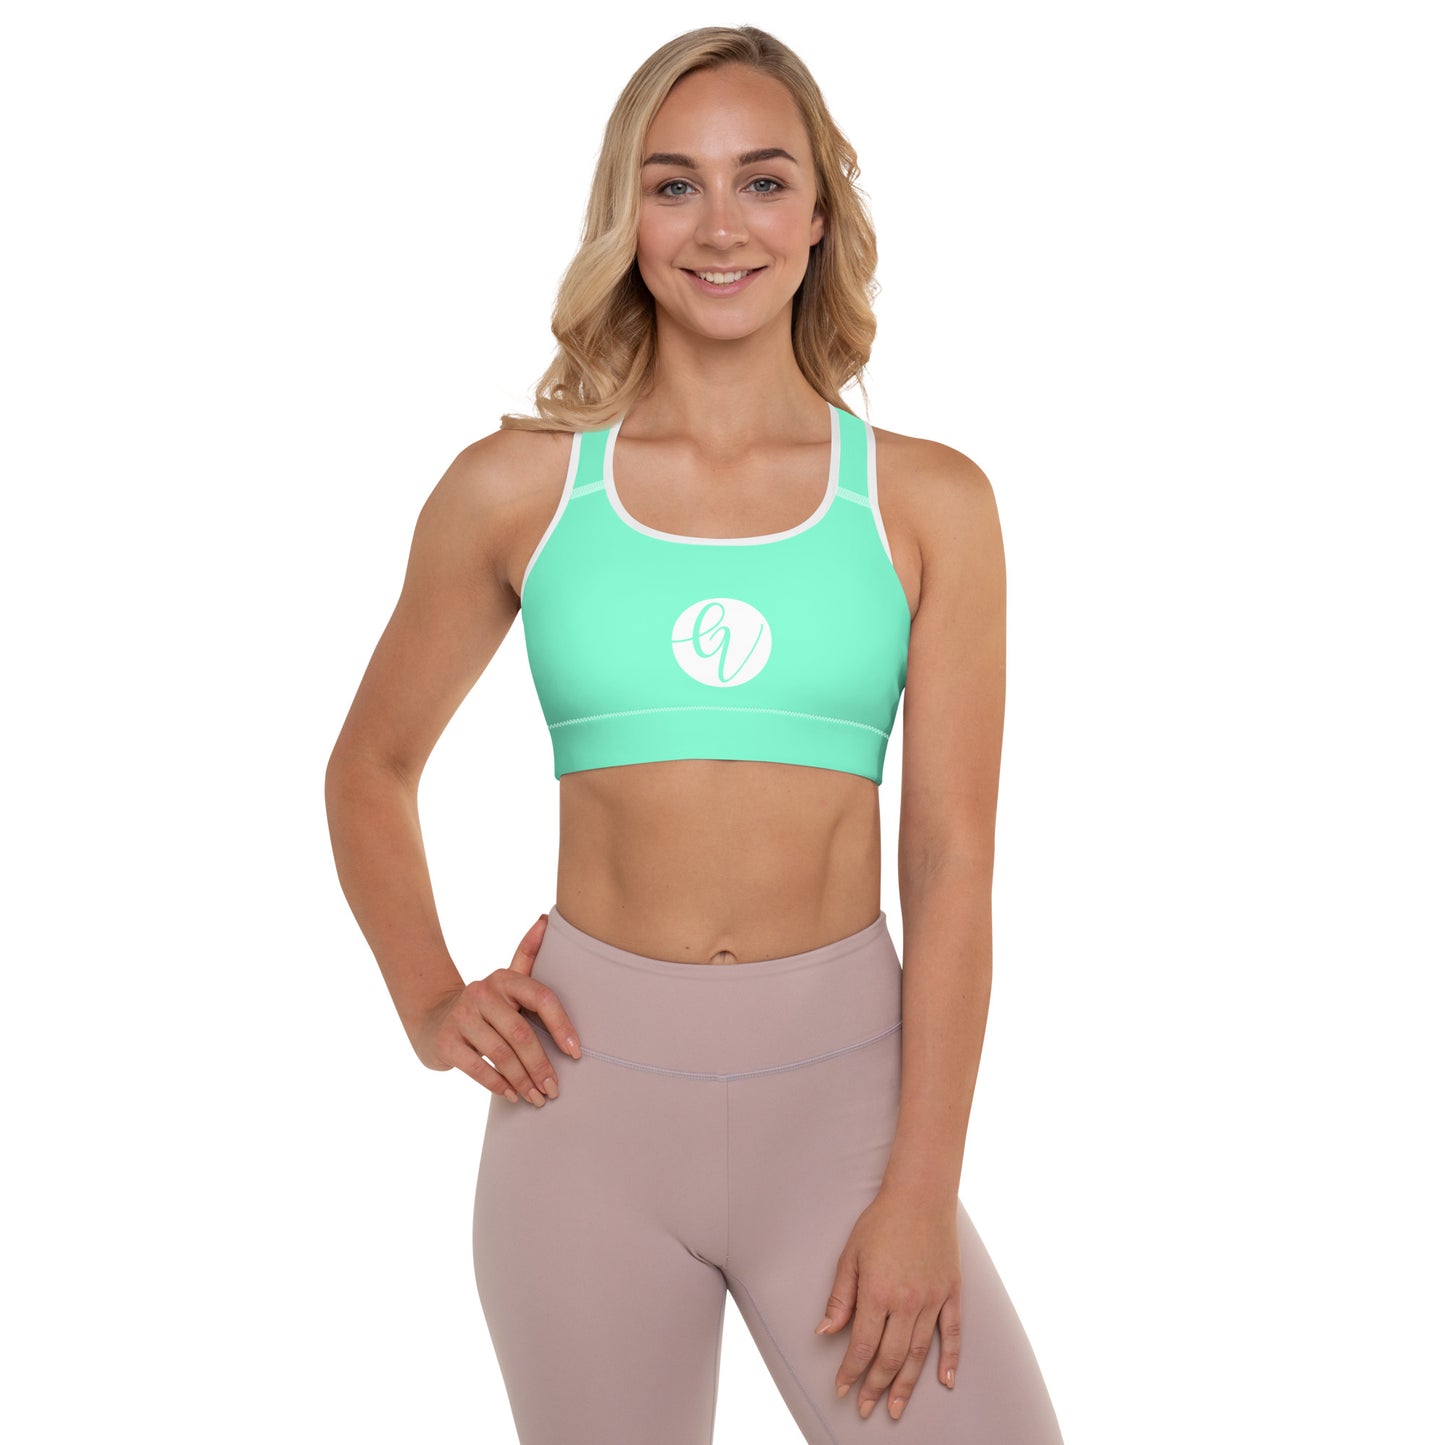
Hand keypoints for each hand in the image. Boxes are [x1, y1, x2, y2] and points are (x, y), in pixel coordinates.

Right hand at [410, 913, 581, 1105]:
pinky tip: (512, 1096)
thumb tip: (546, 919)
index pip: (542, 998)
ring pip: (501, 1054)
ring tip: (537, 1098)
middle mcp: (482, 992)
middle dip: (542, 1065)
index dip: (562, 1026)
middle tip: (554, 1089)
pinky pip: (478, 1068)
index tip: (576, 1052)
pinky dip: (498, 1085)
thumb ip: (528, 954)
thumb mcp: (506, 979)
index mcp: (504, 978)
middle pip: (521, 1033)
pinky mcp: (446, 1041)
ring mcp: (462, 1017)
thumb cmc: (484, 1005)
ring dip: (523, 1080)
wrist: (434, 1018)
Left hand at [814, 1187, 961, 1420]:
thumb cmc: (880, 1222)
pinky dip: (950, 1359)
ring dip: (906, 1384)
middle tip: (865, 1408)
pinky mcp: (951, 1292)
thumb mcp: (850, 1255)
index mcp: (877, 1292)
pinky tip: (945, 1381)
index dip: (851, 1372)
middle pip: (890, 1357)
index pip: (862, 1345)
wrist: (920, 1196)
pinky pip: (953, 1333)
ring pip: (919, 1353)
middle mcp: (906, 1302)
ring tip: (895, 1407)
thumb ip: (840, 1298)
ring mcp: (932, 1299)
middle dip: (875, 1386)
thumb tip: (825, 1333)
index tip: (842, 1390)